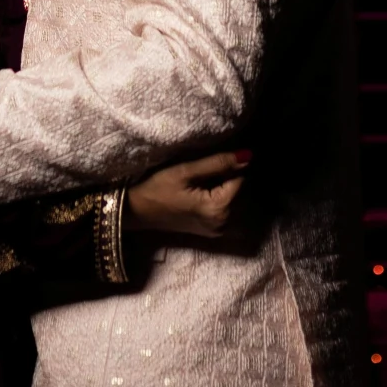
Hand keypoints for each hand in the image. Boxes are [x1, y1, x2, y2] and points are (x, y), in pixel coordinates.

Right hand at [124, 149, 248, 237]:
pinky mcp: (212, 230)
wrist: (137, 211)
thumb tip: (248, 156)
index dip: (228, 166)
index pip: (239, 179)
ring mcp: (217, 229)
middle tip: (202, 171)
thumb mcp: (186, 171)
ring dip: (223, 186)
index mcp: (218, 209)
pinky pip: (225, 208)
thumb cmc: (158, 188)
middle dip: (227, 177)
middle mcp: (223, 223)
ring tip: (200, 181)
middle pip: (238, 191)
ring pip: (232, 199)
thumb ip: (218, 163)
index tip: (211, 161)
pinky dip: (219, 196)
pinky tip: (201, 191)